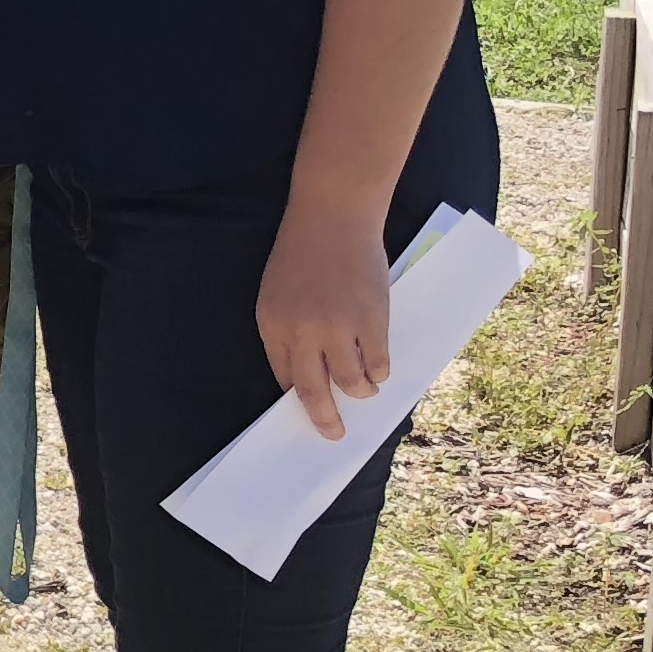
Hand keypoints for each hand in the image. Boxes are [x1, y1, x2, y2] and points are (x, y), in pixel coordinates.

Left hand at [257, 201, 393, 440]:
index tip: (309, 415)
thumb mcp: (277, 293)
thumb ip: (287, 331)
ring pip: (350, 382)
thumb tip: (304, 373)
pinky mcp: (371, 320)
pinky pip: (377, 364)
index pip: (284, 377)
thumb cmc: (303, 254)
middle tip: (334, 434)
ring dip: (359, 392)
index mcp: (273, 324)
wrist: (333, 217)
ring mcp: (338, 327)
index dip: (298, 399)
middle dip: (325, 419)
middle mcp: (301, 331)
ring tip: (364, 390)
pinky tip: (378, 370)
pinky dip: (379, 373)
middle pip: (313, 391)